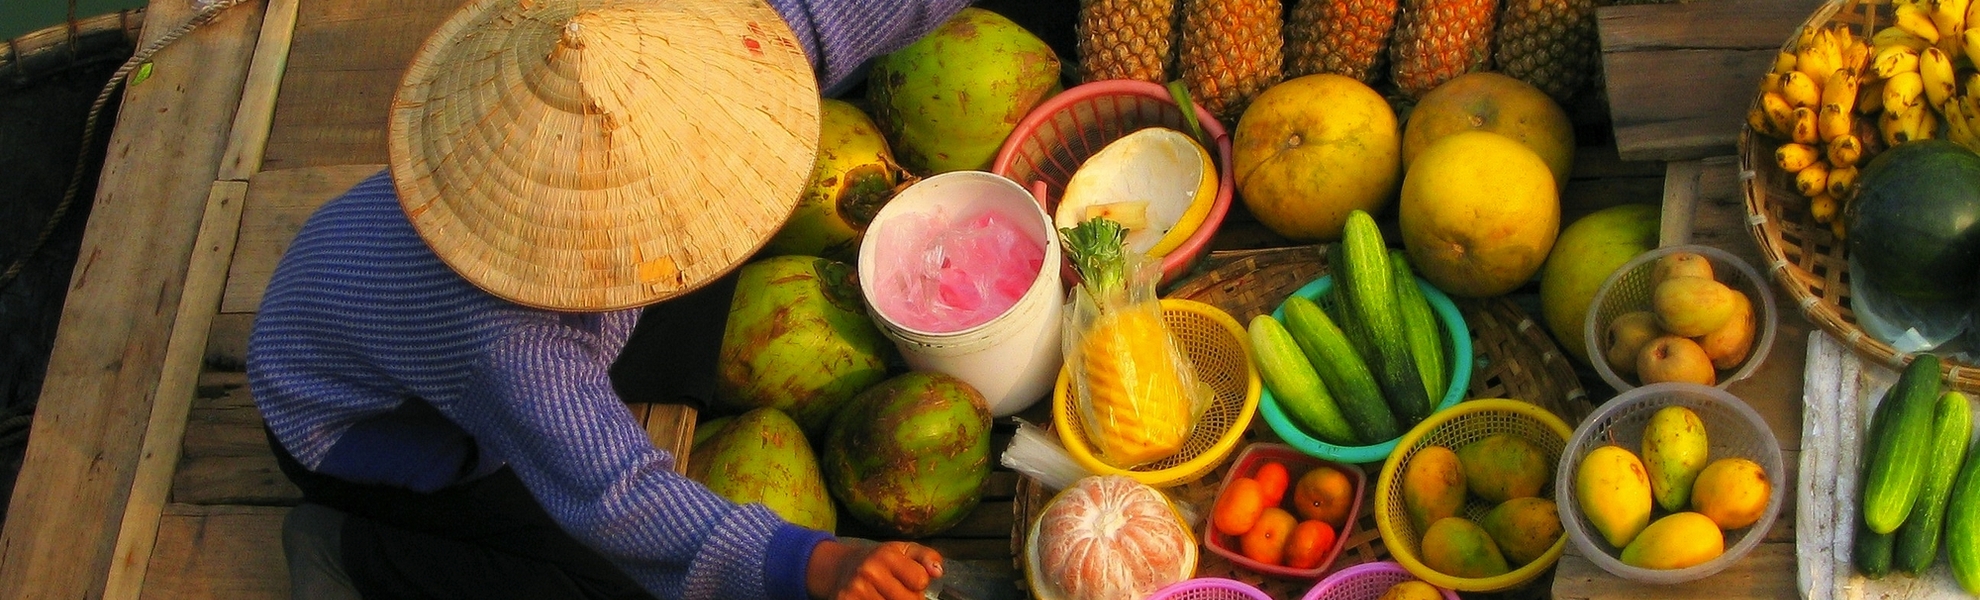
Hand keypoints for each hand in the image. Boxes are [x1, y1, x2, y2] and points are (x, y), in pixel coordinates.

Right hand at [805, 539, 943, 599]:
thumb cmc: (879, 560)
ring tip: (888, 596)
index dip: (919, 584)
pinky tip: (877, 599)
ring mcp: (857, 591)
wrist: (840, 568)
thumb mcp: (903, 550)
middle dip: (910, 599)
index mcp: (886, 556)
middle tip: (900, 592)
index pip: (920, 580)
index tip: (912, 581)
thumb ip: (926, 557)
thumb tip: (938, 572)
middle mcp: (870, 572)